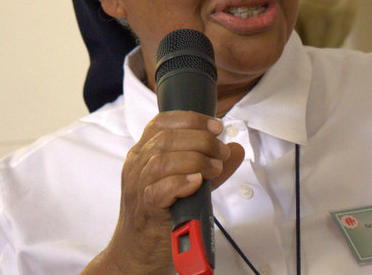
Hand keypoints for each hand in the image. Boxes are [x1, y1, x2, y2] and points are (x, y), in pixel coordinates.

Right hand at [81, 111, 243, 274]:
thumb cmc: (160, 215)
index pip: (162, 122)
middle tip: (221, 152)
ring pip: (161, 160)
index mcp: (143, 153)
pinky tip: (196, 182)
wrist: (138, 252)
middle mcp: (137, 166)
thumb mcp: (186, 182)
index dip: (191, 119)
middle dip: (201, 140)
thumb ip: (210, 164)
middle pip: (166, 138)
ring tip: (214, 169)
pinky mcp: (146, 211)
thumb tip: (235, 149)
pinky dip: (180, 182)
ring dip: (195, 160)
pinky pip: (159, 190)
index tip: (216, 126)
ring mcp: (138, 188)